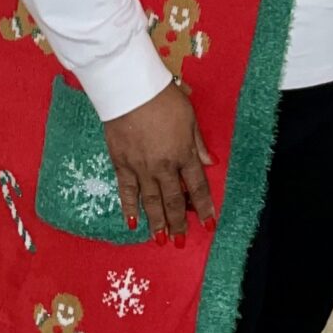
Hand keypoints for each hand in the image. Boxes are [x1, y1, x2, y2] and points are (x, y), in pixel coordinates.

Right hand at [102, 84, 216, 243]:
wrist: (130, 91)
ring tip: (160, 241)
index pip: (197, 187)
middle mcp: (164, 167)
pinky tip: (132, 223)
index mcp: (184, 154)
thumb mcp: (190, 118)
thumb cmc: (164, 99)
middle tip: (180, 242)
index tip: (209, 225)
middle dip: (178, 223)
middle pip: (174, 200)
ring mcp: (141, 168)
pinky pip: (126, 192)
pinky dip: (129, 208)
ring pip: (151, 202)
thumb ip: (198, 143)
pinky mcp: (121, 164)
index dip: (204, 208)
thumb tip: (211, 163)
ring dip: (157, 223)